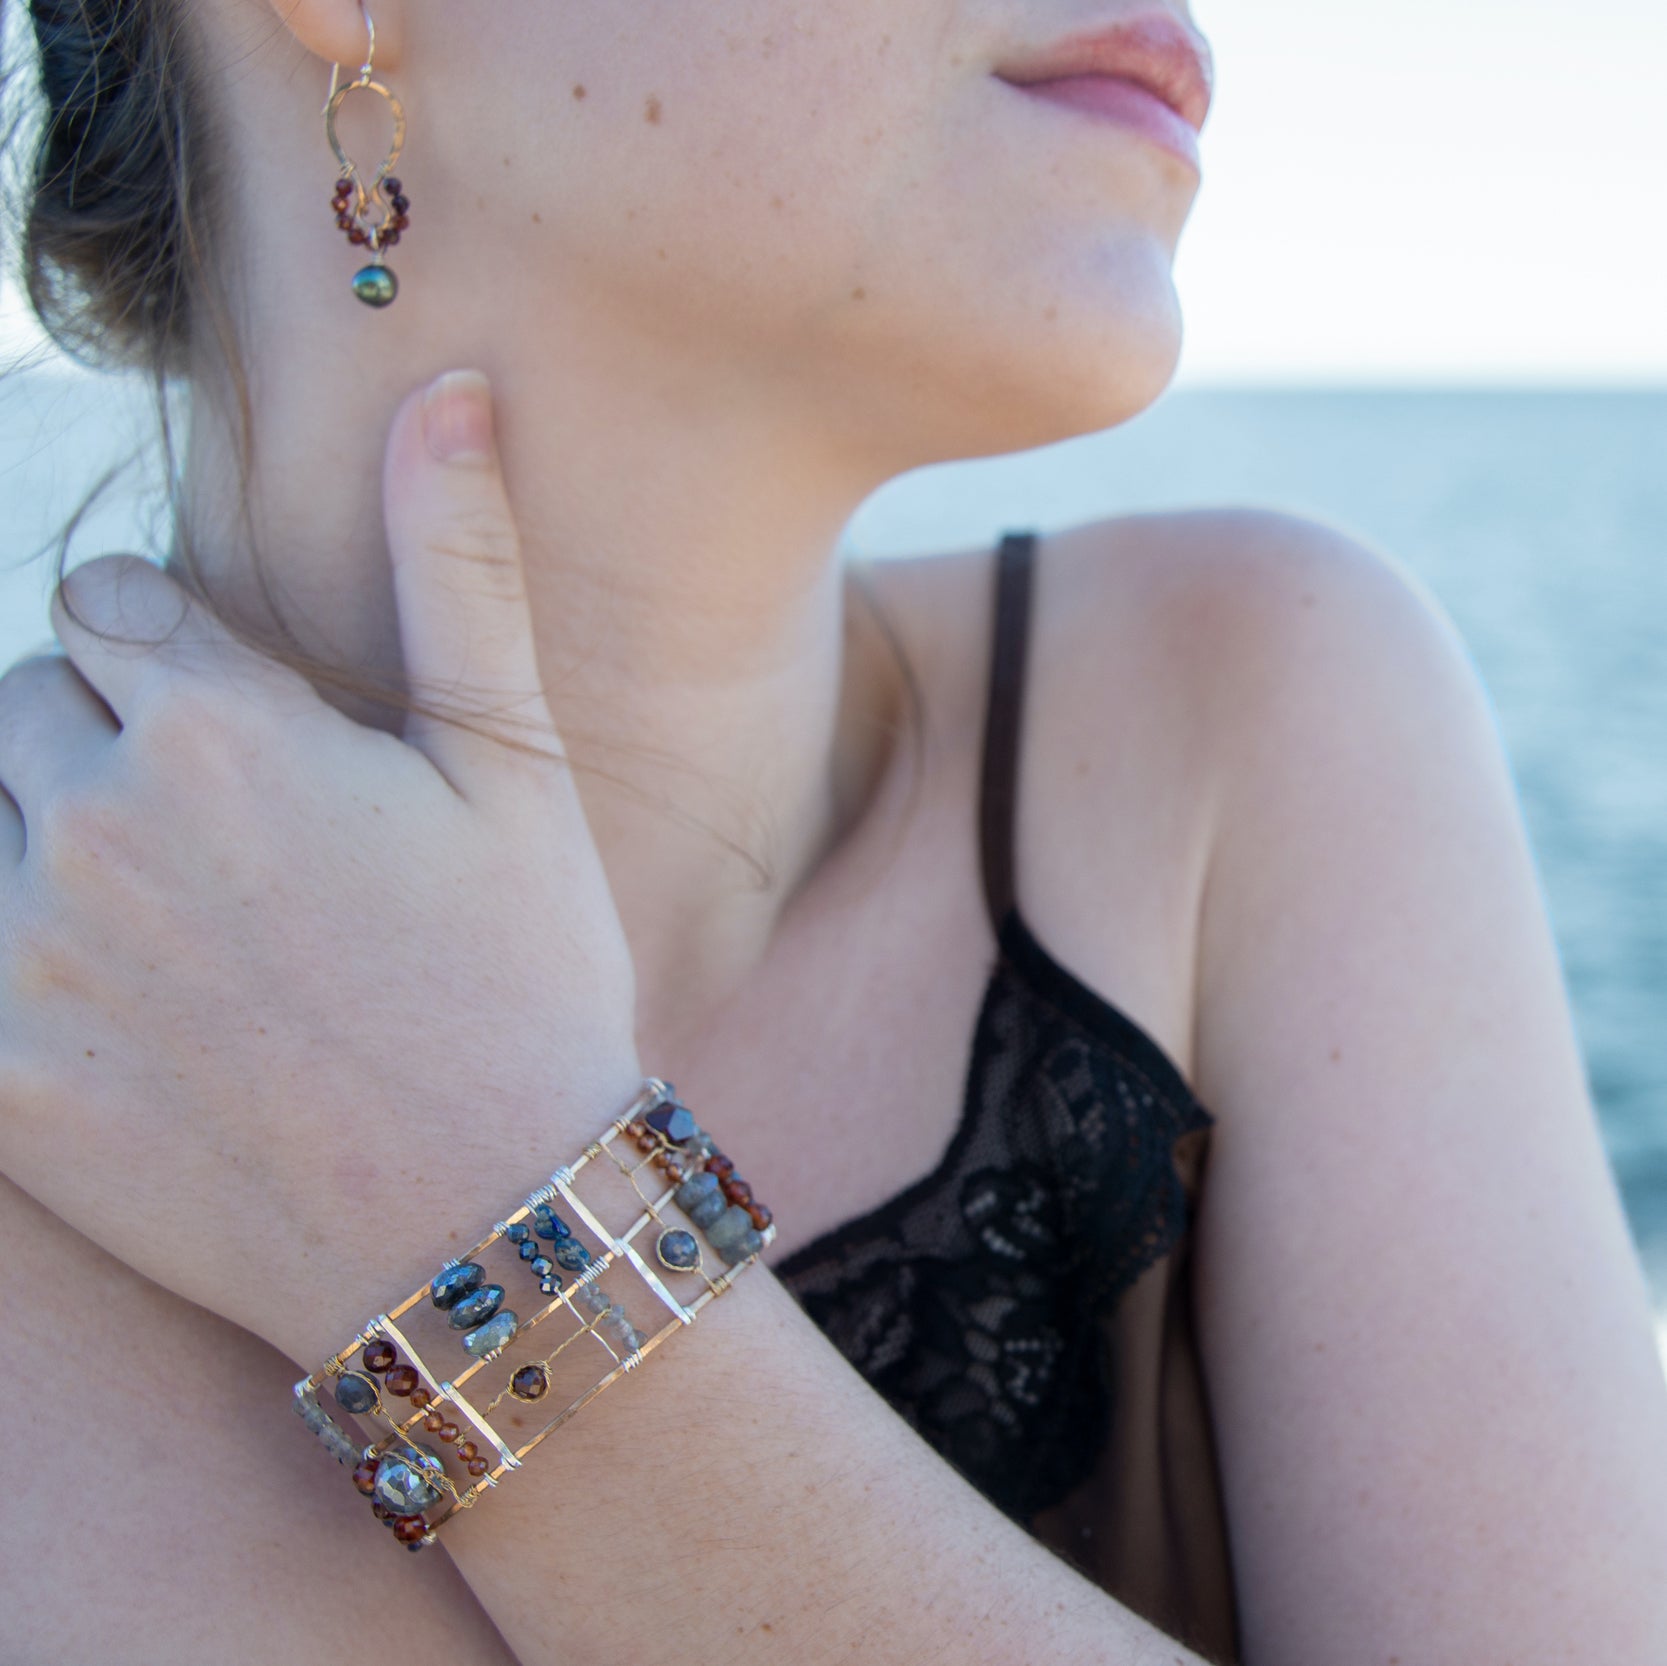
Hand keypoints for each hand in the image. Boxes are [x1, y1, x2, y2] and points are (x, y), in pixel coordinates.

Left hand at [0, 369, 641, 1366]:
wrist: (487, 1223)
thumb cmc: (524, 980)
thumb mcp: (514, 768)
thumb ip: (456, 566)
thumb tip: (451, 384)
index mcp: (219, 726)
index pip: (105, 603)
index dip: (171, 649)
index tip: (240, 724)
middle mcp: (97, 822)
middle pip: (20, 701)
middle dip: (98, 736)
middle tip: (218, 833)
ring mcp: (27, 959)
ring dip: (42, 838)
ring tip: (167, 918)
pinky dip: (16, 953)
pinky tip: (118, 1000)